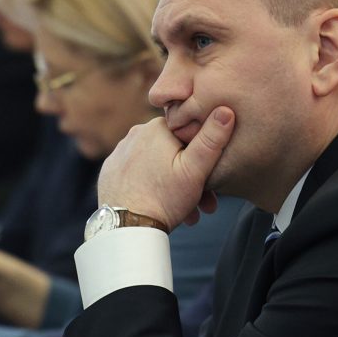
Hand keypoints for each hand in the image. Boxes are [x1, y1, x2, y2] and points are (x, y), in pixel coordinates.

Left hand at [98, 107, 234, 229]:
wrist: (125, 227)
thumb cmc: (164, 199)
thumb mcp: (196, 170)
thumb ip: (212, 139)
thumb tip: (225, 109)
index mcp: (157, 127)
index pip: (189, 133)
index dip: (205, 156)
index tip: (214, 181)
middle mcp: (135, 133)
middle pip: (174, 152)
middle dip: (192, 177)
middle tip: (205, 204)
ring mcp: (120, 152)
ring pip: (158, 165)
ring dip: (174, 185)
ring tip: (187, 212)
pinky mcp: (112, 170)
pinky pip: (139, 174)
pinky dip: (152, 186)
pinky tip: (162, 205)